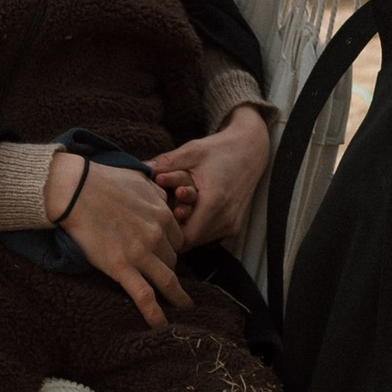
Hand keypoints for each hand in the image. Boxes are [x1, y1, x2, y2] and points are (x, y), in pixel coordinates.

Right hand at [49, 152, 186, 326]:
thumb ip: (156, 192)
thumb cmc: (102, 180)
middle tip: (163, 275)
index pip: (177, 238)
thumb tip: (164, 198)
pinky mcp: (121, 268)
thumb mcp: (138, 179)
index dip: (171, 247)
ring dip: (176, 295)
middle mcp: (157, 235)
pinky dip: (155, 314)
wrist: (74, 189)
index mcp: (162, 213)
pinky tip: (161, 326)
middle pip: (172, 259)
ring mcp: (140, 253)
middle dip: (169, 267)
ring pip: (167, 279)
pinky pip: (144, 296)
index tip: (165, 253)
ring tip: (183, 308)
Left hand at [150, 105, 272, 251]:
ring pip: (200, 241)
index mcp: (214, 202)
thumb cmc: (219, 149)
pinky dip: (198, 227)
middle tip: (161, 214)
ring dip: (186, 229)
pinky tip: (189, 212)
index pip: (184, 238)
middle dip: (174, 229)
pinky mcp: (234, 226)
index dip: (167, 231)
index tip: (155, 218)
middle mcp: (226, 219)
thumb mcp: (191, 151)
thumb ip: (166, 163)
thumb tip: (140, 168)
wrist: (251, 149)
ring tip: (174, 210)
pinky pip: (210, 235)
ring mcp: (232, 225)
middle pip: (190, 241)